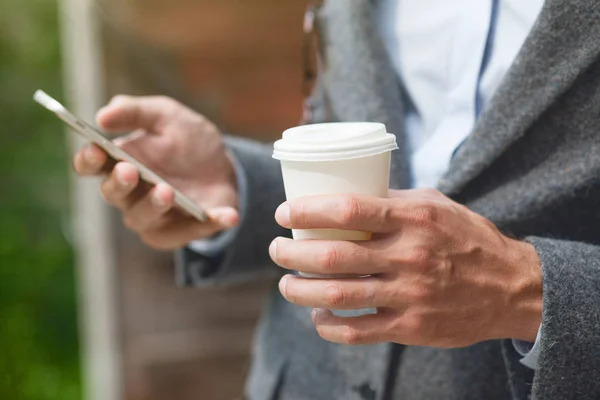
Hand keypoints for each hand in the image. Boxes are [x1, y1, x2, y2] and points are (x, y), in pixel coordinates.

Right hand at [73, 95, 238, 249]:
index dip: (89, 160)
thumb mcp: (166, 116)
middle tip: (130, 170)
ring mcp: (152, 217)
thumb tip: (103, 115)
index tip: (96, 149)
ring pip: (142, 218)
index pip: (92, 165)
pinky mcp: (179, 232)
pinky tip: (229, 215)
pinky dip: (210, 223)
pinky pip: (190, 232)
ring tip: (166, 190)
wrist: (224, 166)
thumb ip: (135, 112)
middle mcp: (129, 194)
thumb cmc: (187, 141)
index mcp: (119, 162)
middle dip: (119, 184)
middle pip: (113, 194)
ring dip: (153, 205)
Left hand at [269, 189, 542, 346]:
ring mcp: (410, 294)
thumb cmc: (468, 238)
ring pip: (338, 294)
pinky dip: (328, 325)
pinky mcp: (412, 326)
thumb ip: (393, 200)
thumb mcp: (436, 205)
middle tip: (277, 250)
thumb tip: (346, 193)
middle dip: (291, 253)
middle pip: (332, 255)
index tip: (283, 213)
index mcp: (413, 219)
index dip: (307, 211)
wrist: (512, 287)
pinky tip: (317, 316)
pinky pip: (358, 330)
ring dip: (300, 290)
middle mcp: (409, 256)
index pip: (348, 209)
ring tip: (286, 283)